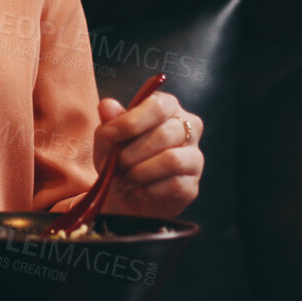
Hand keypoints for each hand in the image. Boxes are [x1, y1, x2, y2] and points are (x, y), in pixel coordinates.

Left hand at [95, 90, 203, 217]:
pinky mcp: (192, 185)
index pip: (158, 106)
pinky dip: (149, 190)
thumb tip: (107, 106)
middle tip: (113, 165)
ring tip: (123, 179)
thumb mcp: (108, 139)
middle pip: (164, 135)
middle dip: (131, 152)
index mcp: (168, 108)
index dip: (132, 121)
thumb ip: (109, 121)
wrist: (126, 194)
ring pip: (171, 160)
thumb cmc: (120, 157)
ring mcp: (194, 158)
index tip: (109, 134)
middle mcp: (189, 129)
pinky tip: (137, 191)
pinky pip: (174, 185)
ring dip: (139, 172)